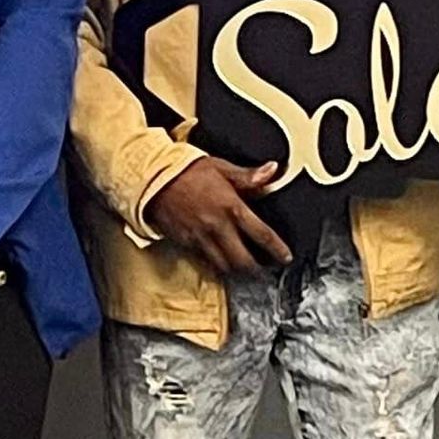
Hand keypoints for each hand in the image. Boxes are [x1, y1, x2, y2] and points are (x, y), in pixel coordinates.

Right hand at [145, 158, 291, 273]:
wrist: (153, 177)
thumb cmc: (186, 169)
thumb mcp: (220, 167)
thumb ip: (248, 175)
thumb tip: (272, 170)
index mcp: (231, 206)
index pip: (261, 234)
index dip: (277, 249)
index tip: (285, 257)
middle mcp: (218, 226)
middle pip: (244, 260)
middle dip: (258, 270)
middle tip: (266, 270)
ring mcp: (202, 237)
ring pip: (225, 266)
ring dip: (238, 271)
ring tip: (246, 271)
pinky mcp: (188, 243)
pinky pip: (206, 261)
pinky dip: (217, 266)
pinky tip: (223, 263)